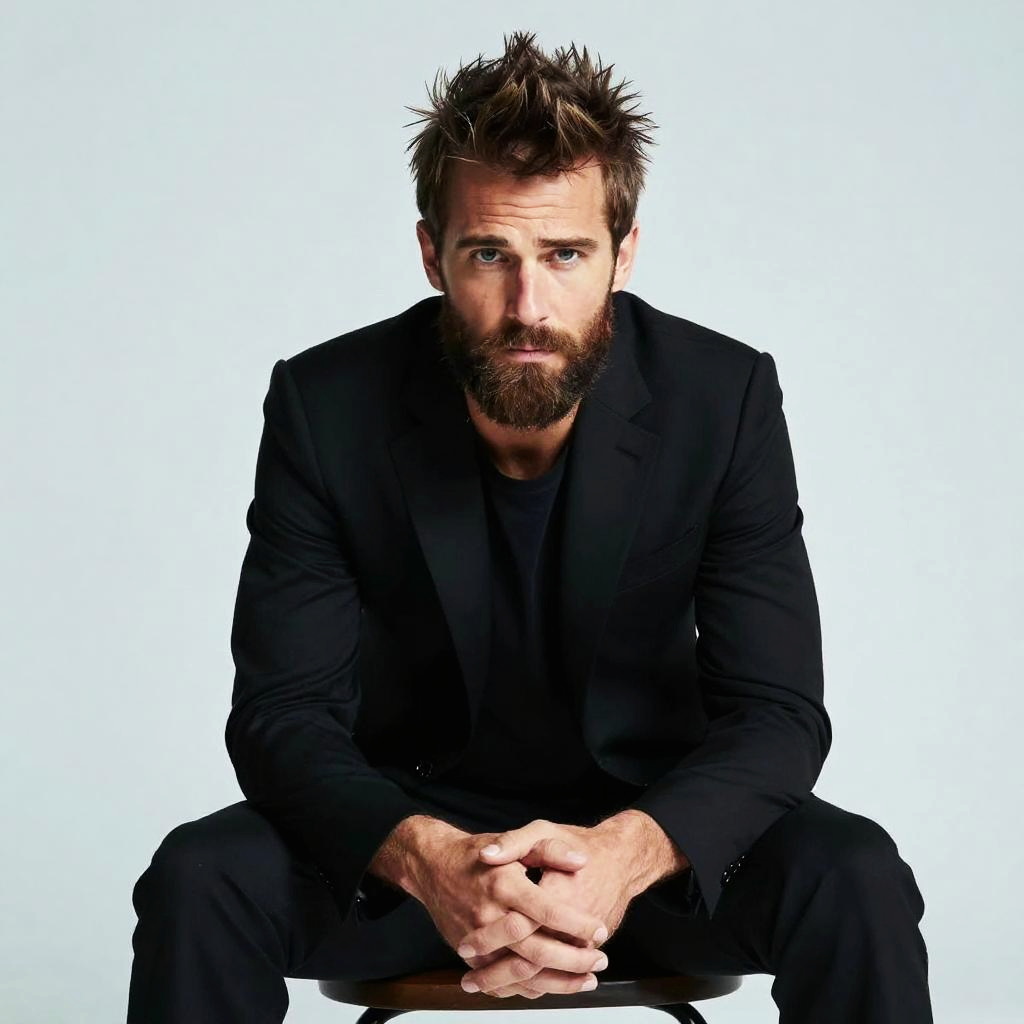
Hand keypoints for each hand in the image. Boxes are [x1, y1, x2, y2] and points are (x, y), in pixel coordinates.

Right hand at [405, 825, 608, 999]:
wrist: (434, 866)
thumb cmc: (477, 852)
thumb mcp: (516, 840)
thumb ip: (550, 849)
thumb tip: (580, 861)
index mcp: (503, 885)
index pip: (545, 909)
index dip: (575, 922)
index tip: (599, 928)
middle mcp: (488, 916)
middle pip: (536, 949)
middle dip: (573, 959)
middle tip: (600, 959)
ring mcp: (477, 940)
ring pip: (522, 973)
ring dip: (558, 981)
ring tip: (588, 979)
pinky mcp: (470, 956)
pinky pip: (503, 982)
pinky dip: (532, 989)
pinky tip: (556, 986)